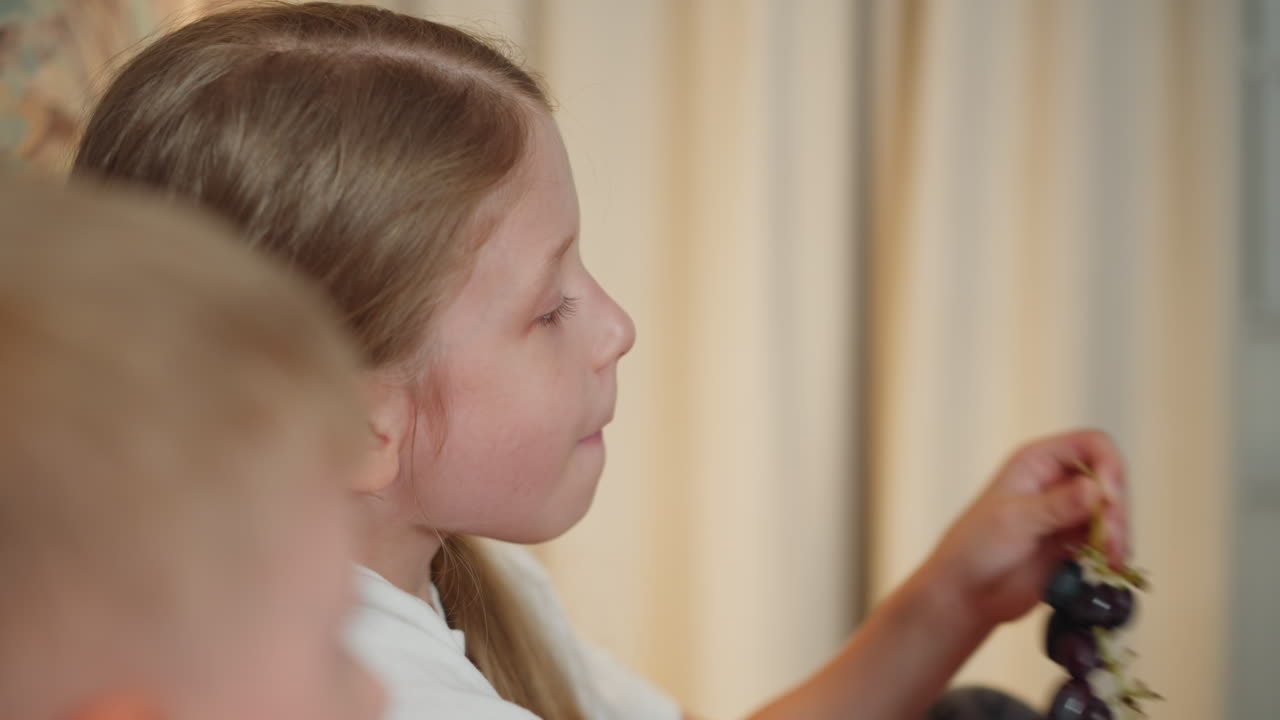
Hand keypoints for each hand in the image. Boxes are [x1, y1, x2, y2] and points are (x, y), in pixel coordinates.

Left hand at [921, 429, 1128, 627]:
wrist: (966, 593)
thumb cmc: (975, 548)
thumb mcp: (1015, 521)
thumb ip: (1057, 505)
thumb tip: (1095, 489)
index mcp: (1037, 461)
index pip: (1092, 444)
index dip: (1109, 466)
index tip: (1108, 498)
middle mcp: (1055, 481)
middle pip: (1110, 480)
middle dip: (1116, 508)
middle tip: (1110, 540)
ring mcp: (1066, 513)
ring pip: (1112, 512)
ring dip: (1119, 534)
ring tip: (1110, 559)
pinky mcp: (1073, 542)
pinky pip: (1108, 540)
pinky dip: (1114, 551)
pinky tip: (1110, 567)